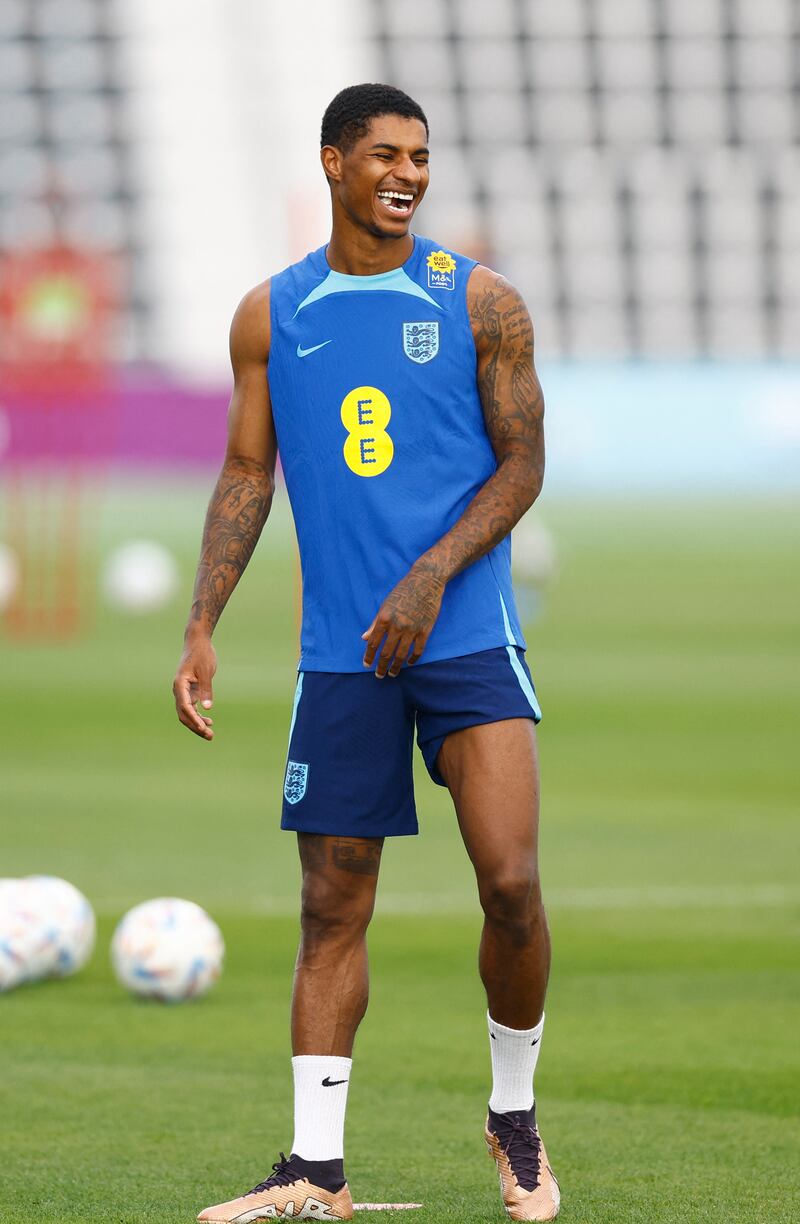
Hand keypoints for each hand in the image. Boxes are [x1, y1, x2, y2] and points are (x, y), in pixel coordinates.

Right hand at [173, 633, 217, 739]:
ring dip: (197, 724)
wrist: (197, 642)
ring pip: (187, 713)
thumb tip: (207, 709)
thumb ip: (206, 689)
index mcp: (180, 684)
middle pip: (184, 714)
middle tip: (210, 736)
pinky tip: (208, 722)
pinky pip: (191, 708)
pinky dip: (198, 716)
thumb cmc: (202, 654)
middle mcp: (179, 690)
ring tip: (210, 734)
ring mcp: (183, 692)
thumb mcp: (206, 671)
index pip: (185, 706)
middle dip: (195, 726)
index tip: (204, 728)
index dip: (194, 719)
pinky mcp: (189, 691)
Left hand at [362, 562, 444, 677]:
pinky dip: (413, 659)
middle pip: (386, 653)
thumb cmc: (403, 591)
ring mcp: (412, 629)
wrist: (426, 581)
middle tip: (379, 675)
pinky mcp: (426, 630)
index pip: (373, 643)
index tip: (366, 665)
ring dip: (396, 667)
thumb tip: (364, 638)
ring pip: (401, 655)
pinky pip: (418, 650)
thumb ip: (375, 623)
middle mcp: (397, 626)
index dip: (369, 656)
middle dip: (381, 666)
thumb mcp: (385, 605)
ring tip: (392, 674)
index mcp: (384, 618)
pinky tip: (409, 663)